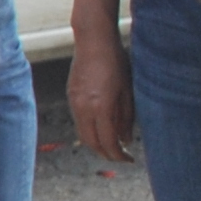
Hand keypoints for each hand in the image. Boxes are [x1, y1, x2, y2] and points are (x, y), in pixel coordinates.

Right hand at [66, 28, 133, 161]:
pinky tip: (103, 126)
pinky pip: (79, 120)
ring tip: (113, 143)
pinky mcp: (71, 95)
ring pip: (83, 133)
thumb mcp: (127, 91)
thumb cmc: (116, 62)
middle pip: (91, 142)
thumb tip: (126, 139)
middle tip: (121, 156)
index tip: (130, 159)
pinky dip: (90, 129)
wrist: (93, 41)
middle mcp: (83, 108)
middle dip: (106, 153)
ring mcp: (74, 102)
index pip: (108, 142)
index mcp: (100, 107)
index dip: (119, 154)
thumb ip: (126, 117)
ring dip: (97, 142)